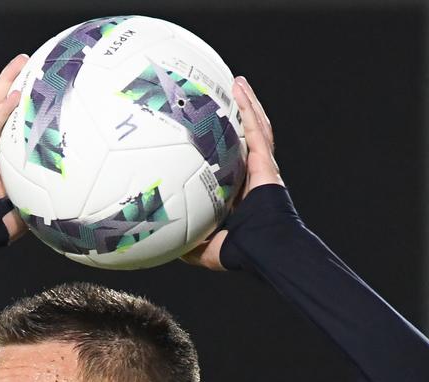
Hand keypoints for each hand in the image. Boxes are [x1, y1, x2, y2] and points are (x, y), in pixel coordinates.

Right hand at [0, 54, 30, 241]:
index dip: (22, 105)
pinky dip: (1, 111)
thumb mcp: (22, 210)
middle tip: (27, 62)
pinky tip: (15, 96)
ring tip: (19, 65)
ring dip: (5, 85)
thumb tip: (67, 205)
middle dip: (11, 82)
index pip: (11, 123)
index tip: (39, 89)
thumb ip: (39, 202)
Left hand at [181, 74, 281, 270]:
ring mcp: (262, 167)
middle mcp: (253, 175)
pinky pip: (257, 128)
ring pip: (256, 127)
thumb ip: (188, 243)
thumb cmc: (240, 252)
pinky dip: (249, 106)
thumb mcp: (205, 248)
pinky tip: (240, 88)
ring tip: (237, 83)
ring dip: (247, 103)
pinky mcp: (266, 162)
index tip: (213, 133)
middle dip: (240, 116)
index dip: (226, 146)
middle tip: (227, 96)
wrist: (262, 248)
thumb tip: (163, 244)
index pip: (232, 162)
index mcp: (241, 191)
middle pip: (247, 138)